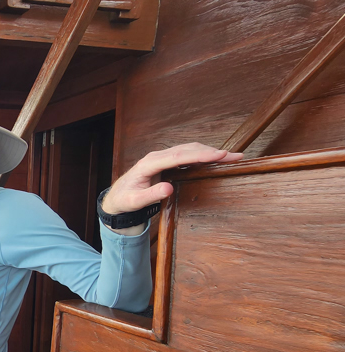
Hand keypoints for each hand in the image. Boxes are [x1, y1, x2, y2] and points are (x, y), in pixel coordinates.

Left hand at [102, 143, 242, 214]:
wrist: (116, 198)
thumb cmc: (124, 199)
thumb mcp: (134, 201)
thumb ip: (150, 195)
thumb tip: (168, 188)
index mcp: (149, 164)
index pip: (179, 156)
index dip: (200, 155)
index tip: (219, 155)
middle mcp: (156, 157)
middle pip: (188, 150)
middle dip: (211, 152)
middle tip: (234, 156)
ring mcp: (161, 158)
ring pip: (189, 150)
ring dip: (210, 152)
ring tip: (231, 157)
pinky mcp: (166, 162)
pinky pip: (186, 155)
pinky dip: (202, 156)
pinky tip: (216, 160)